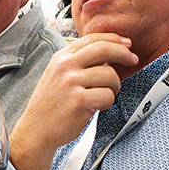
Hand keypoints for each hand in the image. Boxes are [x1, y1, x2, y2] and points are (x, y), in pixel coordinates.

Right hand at [9, 33, 137, 169]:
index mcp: (61, 57)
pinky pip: (108, 96)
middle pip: (104, 49)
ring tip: (104, 96)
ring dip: (114, 87)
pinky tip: (97, 107)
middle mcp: (66, 66)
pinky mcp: (80, 101)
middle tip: (133, 60)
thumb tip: (110, 52)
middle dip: (123, 53)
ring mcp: (72, 83)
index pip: (92, 38)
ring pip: (110, 75)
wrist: (36, 130)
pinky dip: (107, 103)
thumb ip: (78, 62)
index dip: (114, 39)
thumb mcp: (58, 74)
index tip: (127, 44)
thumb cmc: (51, 105)